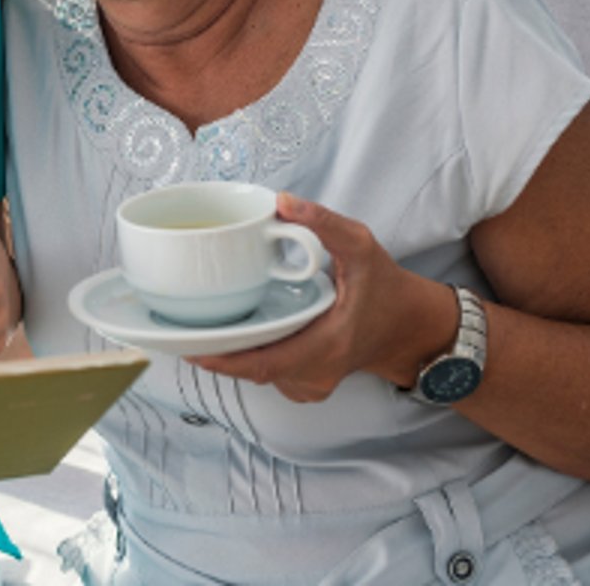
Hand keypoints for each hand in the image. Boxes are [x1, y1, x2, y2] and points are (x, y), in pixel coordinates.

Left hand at [188, 194, 451, 401]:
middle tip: (181, 328)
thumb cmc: (385, 288)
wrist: (408, 328)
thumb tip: (282, 203)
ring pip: (257, 374)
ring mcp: (311, 385)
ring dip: (230, 354)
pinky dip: (248, 356)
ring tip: (202, 326)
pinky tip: (235, 335)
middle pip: (252, 371)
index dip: (224, 359)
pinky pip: (267, 375)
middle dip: (215, 353)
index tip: (190, 347)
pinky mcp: (305, 385)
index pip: (265, 363)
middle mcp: (316, 374)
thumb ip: (324, 223)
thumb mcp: (361, 246)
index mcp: (328, 345)